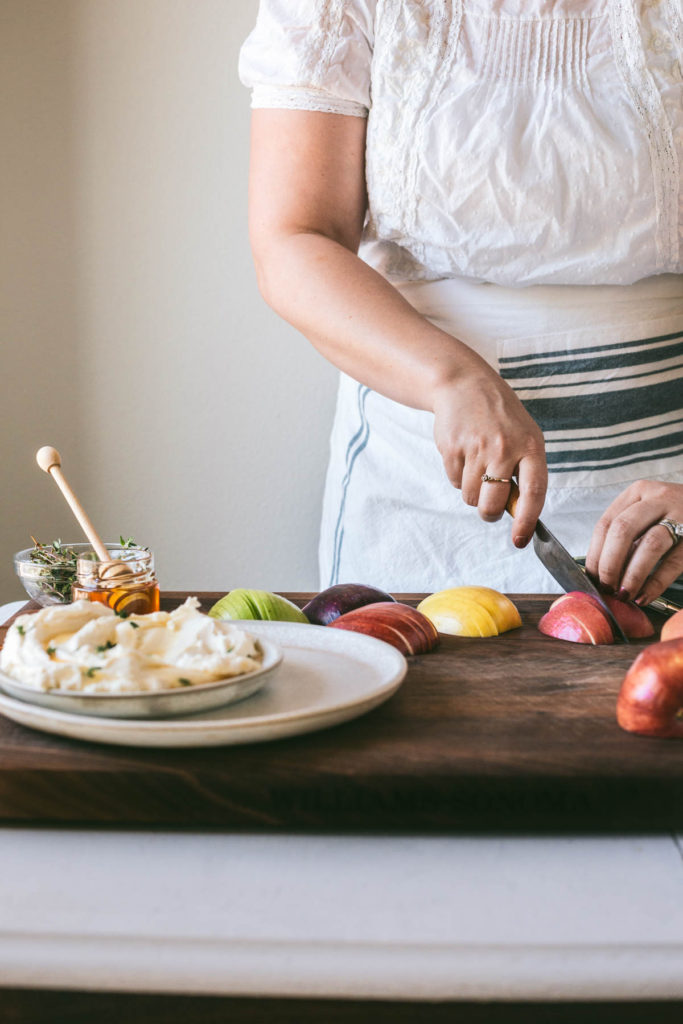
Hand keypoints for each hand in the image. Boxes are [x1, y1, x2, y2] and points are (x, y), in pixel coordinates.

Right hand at [431, 371, 546, 546]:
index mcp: (531, 447)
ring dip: (472, 491)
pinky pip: (455, 482)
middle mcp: (504, 449)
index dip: (527, 521)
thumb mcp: (525, 437)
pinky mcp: (452, 448)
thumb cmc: (500, 417)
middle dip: (488, 513)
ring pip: (471, 496)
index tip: (520, 540)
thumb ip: (525, 472)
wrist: (464, 384)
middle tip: (489, 506)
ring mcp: (477, 448)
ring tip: (477, 466)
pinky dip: (458, 476)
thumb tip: (517, 513)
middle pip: (493, 504)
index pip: (534, 493)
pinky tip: (464, 454)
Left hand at [585, 480, 682, 603]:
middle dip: (609, 564)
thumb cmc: (674, 514)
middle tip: (606, 587)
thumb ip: (626, 534)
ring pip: (649, 545)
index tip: (591, 577)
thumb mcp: (647, 512)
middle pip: (623, 530)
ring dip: (632, 574)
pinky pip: (673, 563)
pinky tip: (644, 596)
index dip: (595, 553)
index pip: (606, 523)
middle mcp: (658, 499)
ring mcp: (681, 516)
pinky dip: (655, 583)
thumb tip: (600, 572)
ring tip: (624, 594)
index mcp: (638, 492)